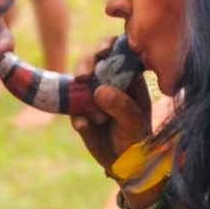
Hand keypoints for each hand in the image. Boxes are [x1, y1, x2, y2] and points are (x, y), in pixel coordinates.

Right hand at [70, 42, 152, 172]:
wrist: (125, 163)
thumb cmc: (137, 138)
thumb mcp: (134, 122)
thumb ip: (121, 105)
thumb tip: (99, 90)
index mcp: (129, 77)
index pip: (118, 53)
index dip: (108, 45)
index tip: (103, 51)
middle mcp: (109, 81)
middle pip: (93, 61)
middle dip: (85, 64)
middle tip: (82, 76)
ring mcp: (92, 95)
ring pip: (78, 82)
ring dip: (79, 92)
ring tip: (95, 116)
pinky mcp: (80, 112)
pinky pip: (72, 108)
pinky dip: (76, 116)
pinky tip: (84, 126)